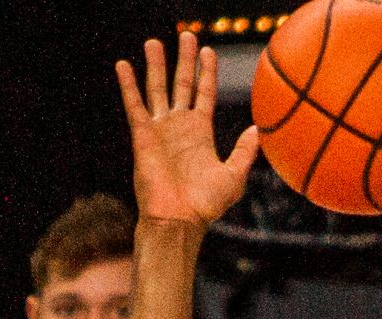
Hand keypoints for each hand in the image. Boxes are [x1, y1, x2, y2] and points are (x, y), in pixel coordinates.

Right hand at [118, 33, 261, 230]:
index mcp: (200, 133)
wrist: (178, 221)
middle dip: (184, 60)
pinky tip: (123, 65)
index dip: (206, 72)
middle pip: (181, 84)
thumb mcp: (234, 176)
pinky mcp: (143, 137)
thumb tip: (258, 128)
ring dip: (156, 65)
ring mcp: (160, 131)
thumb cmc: (206, 206)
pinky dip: (128, 85)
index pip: (203, 93)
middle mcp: (179, 128)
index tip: (208, 50)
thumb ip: (246, 151)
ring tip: (154, 42)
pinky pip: (134, 105)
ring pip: (157, 89)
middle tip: (186, 35)